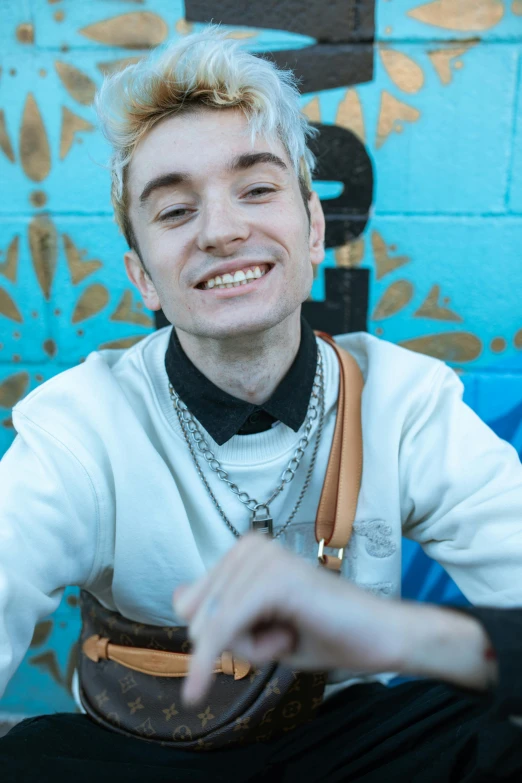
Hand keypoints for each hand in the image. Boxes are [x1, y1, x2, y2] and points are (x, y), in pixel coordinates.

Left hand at [173, 532, 402, 704]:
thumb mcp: (257, 626)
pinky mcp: (275, 579)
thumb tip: (177, 597)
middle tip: (285, 632)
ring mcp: (262, 558)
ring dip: (251, 649)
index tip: (268, 630)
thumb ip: (218, 610)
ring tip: (294, 631)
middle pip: (196, 618)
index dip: (222, 634)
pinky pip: (227, 628)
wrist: (378, 638)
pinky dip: (235, 654)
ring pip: (212, 628)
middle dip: (235, 643)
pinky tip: (280, 646)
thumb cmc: (322, 632)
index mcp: (243, 551)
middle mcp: (249, 545)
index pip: (191, 605)